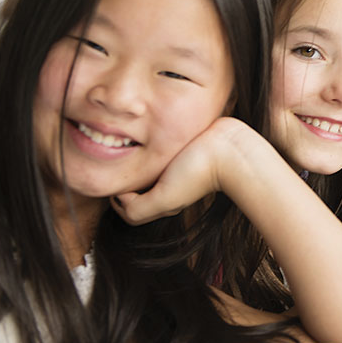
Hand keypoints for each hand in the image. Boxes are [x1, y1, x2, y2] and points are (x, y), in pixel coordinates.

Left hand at [111, 117, 255, 224]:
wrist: (231, 149)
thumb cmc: (199, 172)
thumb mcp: (165, 197)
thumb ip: (138, 208)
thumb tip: (119, 198)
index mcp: (163, 199)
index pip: (130, 205)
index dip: (116, 196)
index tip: (110, 180)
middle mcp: (170, 184)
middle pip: (138, 187)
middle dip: (125, 177)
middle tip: (113, 161)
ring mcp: (179, 166)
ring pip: (149, 168)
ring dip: (138, 160)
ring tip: (130, 145)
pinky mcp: (186, 147)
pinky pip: (162, 150)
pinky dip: (153, 146)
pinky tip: (153, 135)